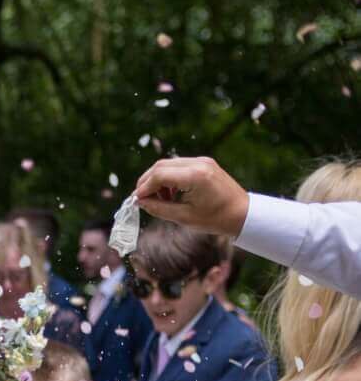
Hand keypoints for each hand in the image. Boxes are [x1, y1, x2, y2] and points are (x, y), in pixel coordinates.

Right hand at [134, 156, 250, 237]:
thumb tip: (140, 202)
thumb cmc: (216, 219)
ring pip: (168, 164)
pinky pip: (178, 166)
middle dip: (147, 182)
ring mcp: (202, 161)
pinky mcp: (204, 163)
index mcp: (195, 176)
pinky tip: (170, 193)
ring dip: (157, 179)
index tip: (136, 201)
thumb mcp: (183, 217)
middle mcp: (198, 163)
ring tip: (159, 199)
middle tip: (141, 199)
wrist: (243, 213)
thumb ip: (159, 208)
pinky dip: (169, 177)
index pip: (159, 175)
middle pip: (160, 165)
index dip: (143, 188)